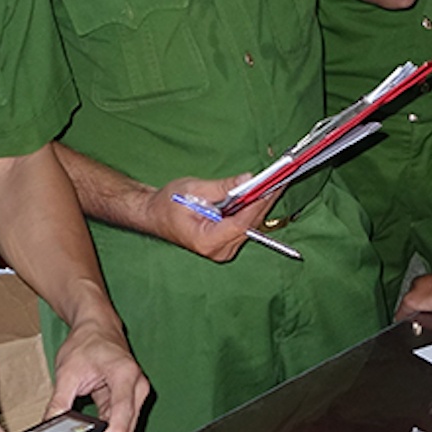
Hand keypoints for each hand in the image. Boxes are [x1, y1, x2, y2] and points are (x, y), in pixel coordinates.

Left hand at [47, 315, 149, 431]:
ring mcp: (135, 393)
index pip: (123, 410)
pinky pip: (121, 422)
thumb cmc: (87, 342)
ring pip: (127, 428)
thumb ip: (59, 401)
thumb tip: (50, 425)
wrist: (96, 328)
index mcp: (124, 374)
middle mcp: (137, 385)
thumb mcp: (67, 372)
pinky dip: (108, 431)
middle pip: (128, 425)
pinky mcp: (129, 400)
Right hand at [148, 175, 278, 261]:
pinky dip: (251, 210)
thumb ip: (223, 187)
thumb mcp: (194, 189)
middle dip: (263, 202)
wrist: (154, 215)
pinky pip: (244, 226)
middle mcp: (217, 250)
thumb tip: (248, 180)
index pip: (240, 223)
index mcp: (206, 240)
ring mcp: (222, 250)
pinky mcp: (226, 245)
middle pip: (249, 225)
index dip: (257, 204)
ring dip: (260, 205)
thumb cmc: (167, 204)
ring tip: (272, 184)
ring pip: (250, 226)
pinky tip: (259, 195)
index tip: (270, 187)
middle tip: (278, 180)